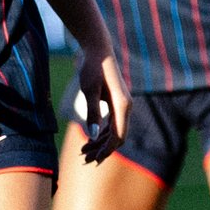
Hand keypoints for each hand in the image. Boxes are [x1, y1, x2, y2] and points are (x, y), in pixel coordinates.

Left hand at [71, 45, 129, 163]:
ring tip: (83, 152)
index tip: (93, 160)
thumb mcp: (89, 90)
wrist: (98, 49)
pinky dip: (102, 134)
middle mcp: (126, 106)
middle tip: (85, 160)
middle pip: (118, 137)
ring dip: (101, 143)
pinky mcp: (116, 103)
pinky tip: (89, 140)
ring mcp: (122, 105)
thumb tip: (92, 136)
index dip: (107, 150)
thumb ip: (92, 113)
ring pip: (115, 132)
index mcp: (122, 105)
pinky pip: (112, 124)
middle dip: (102, 150)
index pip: (118, 135)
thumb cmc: (93, 67)